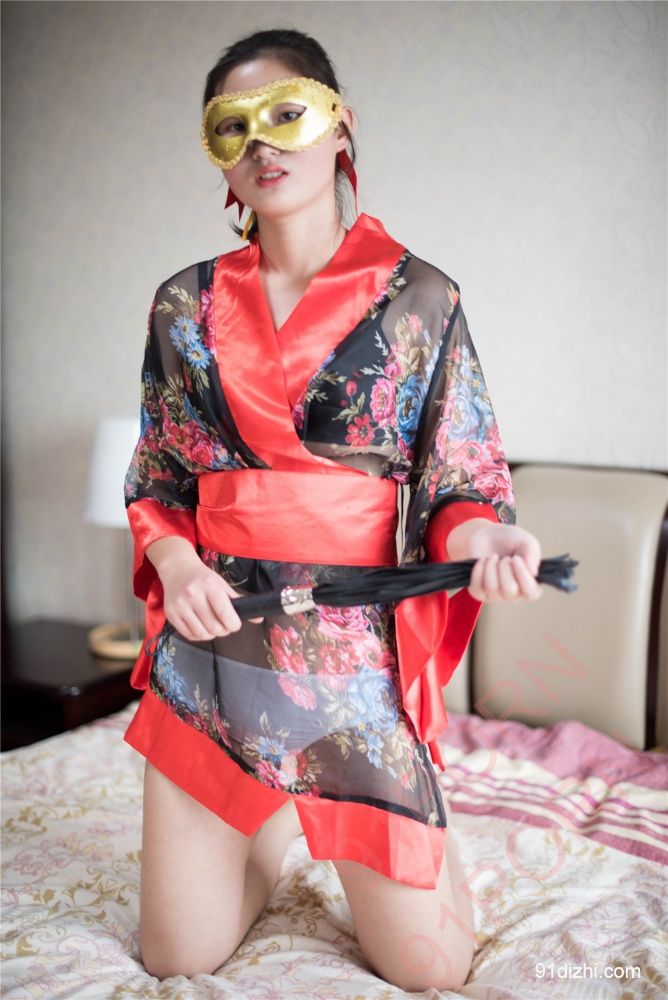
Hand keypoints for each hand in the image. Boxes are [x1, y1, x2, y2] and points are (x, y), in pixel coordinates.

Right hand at [146, 537, 262, 639]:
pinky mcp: (171, 614)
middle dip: (224, 630)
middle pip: (214, 628)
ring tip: (213, 625)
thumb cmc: (203, 578)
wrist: (177, 570)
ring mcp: (180, 605)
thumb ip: (239, 602)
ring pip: (202, 634)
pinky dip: (199, 635)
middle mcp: (192, 594)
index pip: (224, 613)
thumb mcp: (222, 584)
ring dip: (212, 634)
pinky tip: (201, 625)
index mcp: (209, 585)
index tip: (235, 624)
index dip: (234, 624)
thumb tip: (259, 619)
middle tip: (225, 625)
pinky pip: (189, 635)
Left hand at [452, 522, 543, 602]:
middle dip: (504, 568)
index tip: (516, 558)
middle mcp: (515, 594)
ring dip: (491, 567)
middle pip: (509, 591)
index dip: (523, 576)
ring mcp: (496, 595)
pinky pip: (477, 588)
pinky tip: (483, 561)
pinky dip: (479, 570)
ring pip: (491, 588)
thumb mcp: (526, 541)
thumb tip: (532, 573)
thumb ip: (532, 554)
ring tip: (493, 556)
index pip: (531, 593)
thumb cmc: (511, 541)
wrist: (488, 536)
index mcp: (531, 584)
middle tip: (505, 557)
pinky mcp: (480, 592)